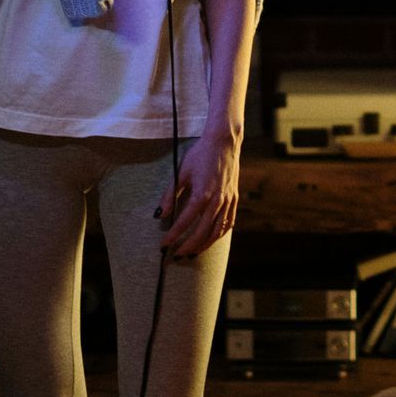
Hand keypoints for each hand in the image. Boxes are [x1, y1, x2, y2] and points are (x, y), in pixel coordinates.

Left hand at [156, 130, 239, 259]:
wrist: (224, 142)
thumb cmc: (200, 155)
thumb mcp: (180, 173)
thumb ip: (170, 195)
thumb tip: (161, 214)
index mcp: (202, 195)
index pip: (184, 222)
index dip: (173, 236)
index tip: (164, 245)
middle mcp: (217, 201)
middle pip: (202, 233)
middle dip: (188, 246)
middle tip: (177, 254)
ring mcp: (228, 201)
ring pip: (217, 232)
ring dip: (204, 245)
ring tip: (192, 252)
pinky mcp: (234, 199)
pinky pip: (228, 223)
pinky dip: (219, 234)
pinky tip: (211, 239)